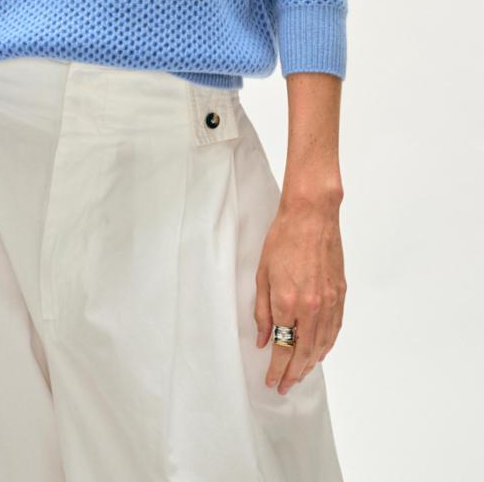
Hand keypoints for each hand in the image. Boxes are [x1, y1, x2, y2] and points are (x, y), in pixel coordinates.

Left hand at [253, 195, 345, 394]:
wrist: (311, 216)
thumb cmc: (282, 239)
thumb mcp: (262, 274)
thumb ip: (261, 310)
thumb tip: (262, 339)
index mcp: (287, 302)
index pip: (282, 347)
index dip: (276, 368)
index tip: (271, 380)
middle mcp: (311, 307)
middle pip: (303, 352)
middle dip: (293, 373)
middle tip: (284, 386)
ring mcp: (329, 302)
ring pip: (321, 345)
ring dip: (310, 364)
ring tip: (299, 375)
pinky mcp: (340, 294)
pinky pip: (334, 329)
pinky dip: (326, 345)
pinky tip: (319, 353)